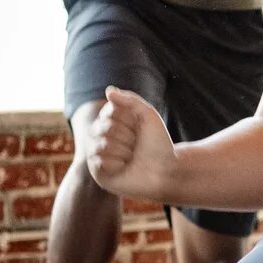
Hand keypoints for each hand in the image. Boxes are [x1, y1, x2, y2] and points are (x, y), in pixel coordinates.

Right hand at [83, 86, 177, 200]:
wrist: (165, 171)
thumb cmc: (158, 144)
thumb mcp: (148, 116)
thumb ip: (130, 100)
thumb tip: (108, 90)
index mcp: (112, 121)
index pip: (109, 110)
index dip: (128, 119)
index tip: (139, 128)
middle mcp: (101, 135)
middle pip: (103, 126)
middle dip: (126, 135)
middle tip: (136, 145)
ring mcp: (98, 154)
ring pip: (101, 144)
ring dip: (123, 150)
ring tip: (131, 157)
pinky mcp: (98, 172)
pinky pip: (99, 161)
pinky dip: (117, 164)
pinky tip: (124, 168)